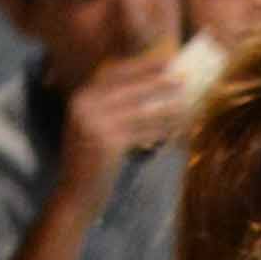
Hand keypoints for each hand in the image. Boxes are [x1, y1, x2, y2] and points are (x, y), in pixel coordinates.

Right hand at [56, 44, 193, 207]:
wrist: (74, 199)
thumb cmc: (90, 166)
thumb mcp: (94, 131)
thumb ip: (111, 109)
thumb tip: (148, 92)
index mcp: (80, 98)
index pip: (114, 73)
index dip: (140, 66)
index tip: (164, 60)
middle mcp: (84, 106)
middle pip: (128, 87)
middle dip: (157, 81)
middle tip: (182, 76)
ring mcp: (94, 123)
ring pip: (139, 110)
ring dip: (165, 106)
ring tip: (186, 102)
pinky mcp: (106, 142)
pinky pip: (141, 131)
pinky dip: (161, 129)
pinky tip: (177, 128)